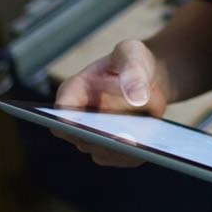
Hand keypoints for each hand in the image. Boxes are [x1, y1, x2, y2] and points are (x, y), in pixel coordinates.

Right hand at [54, 40, 168, 166]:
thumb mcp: (132, 53)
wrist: (150, 79)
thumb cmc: (133, 62)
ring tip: (138, 144)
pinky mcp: (116, 151)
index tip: (83, 125)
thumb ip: (132, 69)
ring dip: (120, 149)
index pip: (61, 110)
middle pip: (83, 136)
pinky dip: (136, 154)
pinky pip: (124, 158)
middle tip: (119, 137)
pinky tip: (150, 148)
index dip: (67, 120)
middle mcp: (79, 119)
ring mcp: (96, 137)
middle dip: (101, 137)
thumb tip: (137, 98)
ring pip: (103, 152)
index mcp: (74, 91)